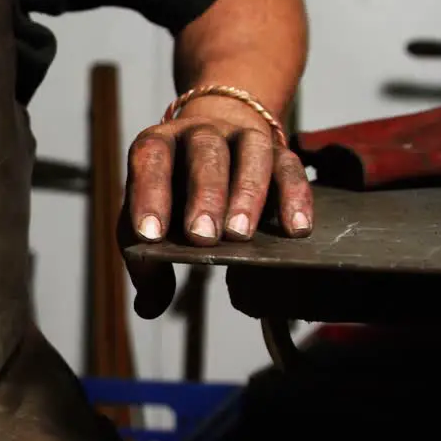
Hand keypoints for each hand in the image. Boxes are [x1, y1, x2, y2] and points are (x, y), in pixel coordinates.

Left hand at [119, 116, 313, 318]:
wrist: (218, 149)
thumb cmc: (175, 195)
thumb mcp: (152, 219)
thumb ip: (146, 259)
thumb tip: (148, 307)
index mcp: (159, 144)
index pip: (150, 160)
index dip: (148, 194)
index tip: (150, 235)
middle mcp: (201, 132)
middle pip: (205, 153)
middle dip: (204, 195)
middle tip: (202, 237)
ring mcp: (243, 138)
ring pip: (250, 154)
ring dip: (247, 194)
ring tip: (241, 235)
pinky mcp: (280, 153)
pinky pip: (290, 168)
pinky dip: (294, 198)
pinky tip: (295, 230)